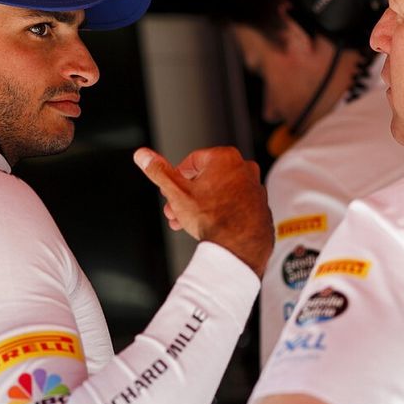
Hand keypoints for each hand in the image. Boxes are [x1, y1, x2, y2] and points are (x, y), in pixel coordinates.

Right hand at [134, 146, 273, 276]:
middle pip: (205, 179)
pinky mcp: (260, 205)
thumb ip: (158, 172)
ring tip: (185, 223)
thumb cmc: (212, 218)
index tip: (169, 191)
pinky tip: (208, 227)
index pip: (191, 161)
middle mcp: (244, 168)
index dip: (176, 177)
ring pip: (219, 193)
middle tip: (173, 210)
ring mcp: (255, 187)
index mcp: (224, 157)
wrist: (240, 247)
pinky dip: (221, 212)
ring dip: (200, 206)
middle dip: (185, 196)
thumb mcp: (177, 193)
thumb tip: (142, 155)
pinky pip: (234, 205)